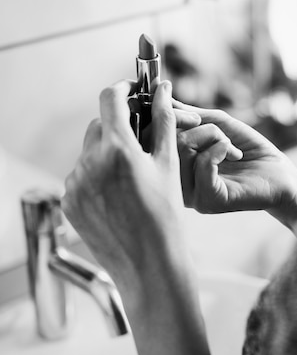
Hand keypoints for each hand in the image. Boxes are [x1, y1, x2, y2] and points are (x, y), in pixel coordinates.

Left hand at [62, 80, 186, 288]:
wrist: (149, 265)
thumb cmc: (166, 216)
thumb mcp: (169, 164)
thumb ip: (164, 121)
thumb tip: (163, 90)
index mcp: (117, 150)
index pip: (110, 99)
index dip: (123, 88)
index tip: (133, 90)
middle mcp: (90, 164)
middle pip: (100, 126)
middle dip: (119, 126)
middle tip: (140, 140)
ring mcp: (75, 184)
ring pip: (90, 152)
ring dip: (108, 153)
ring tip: (132, 178)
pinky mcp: (69, 202)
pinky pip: (82, 176)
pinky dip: (97, 176)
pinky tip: (118, 195)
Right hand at [174, 100, 296, 232]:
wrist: (281, 177)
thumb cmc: (250, 151)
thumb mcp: (219, 125)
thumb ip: (191, 115)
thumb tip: (164, 96)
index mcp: (176, 166)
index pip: (152, 138)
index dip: (163, 114)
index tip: (178, 101)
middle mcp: (178, 183)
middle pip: (166, 140)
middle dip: (193, 122)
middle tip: (214, 126)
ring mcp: (192, 195)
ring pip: (184, 149)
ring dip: (212, 135)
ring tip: (230, 145)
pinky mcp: (210, 201)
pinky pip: (202, 165)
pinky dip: (219, 149)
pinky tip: (233, 152)